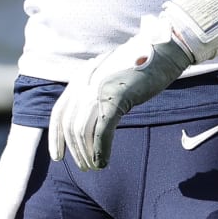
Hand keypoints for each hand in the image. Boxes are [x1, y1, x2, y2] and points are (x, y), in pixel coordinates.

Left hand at [48, 15, 193, 169]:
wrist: (161, 52)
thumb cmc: (140, 67)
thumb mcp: (110, 78)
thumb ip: (97, 93)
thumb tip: (90, 123)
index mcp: (81, 78)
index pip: (59, 112)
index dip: (56, 137)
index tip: (58, 155)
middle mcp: (85, 83)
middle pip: (70, 126)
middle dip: (75, 150)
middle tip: (84, 166)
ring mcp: (99, 89)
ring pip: (83, 131)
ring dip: (88, 154)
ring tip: (95, 166)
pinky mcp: (115, 97)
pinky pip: (102, 131)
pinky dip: (101, 150)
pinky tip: (104, 161)